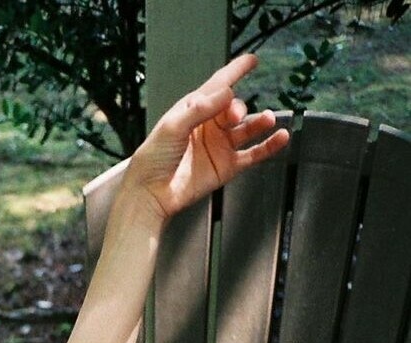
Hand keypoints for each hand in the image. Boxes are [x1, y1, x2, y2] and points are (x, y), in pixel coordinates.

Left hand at [124, 52, 288, 221]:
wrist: (150, 194)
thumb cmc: (153, 159)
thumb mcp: (172, 127)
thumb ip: (200, 109)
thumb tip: (226, 92)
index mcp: (194, 110)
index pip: (219, 85)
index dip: (235, 71)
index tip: (252, 60)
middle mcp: (209, 126)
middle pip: (234, 108)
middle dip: (237, 108)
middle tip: (233, 115)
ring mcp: (220, 146)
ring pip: (247, 129)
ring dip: (260, 122)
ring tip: (269, 119)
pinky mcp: (227, 167)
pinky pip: (253, 154)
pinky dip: (268, 146)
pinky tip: (280, 138)